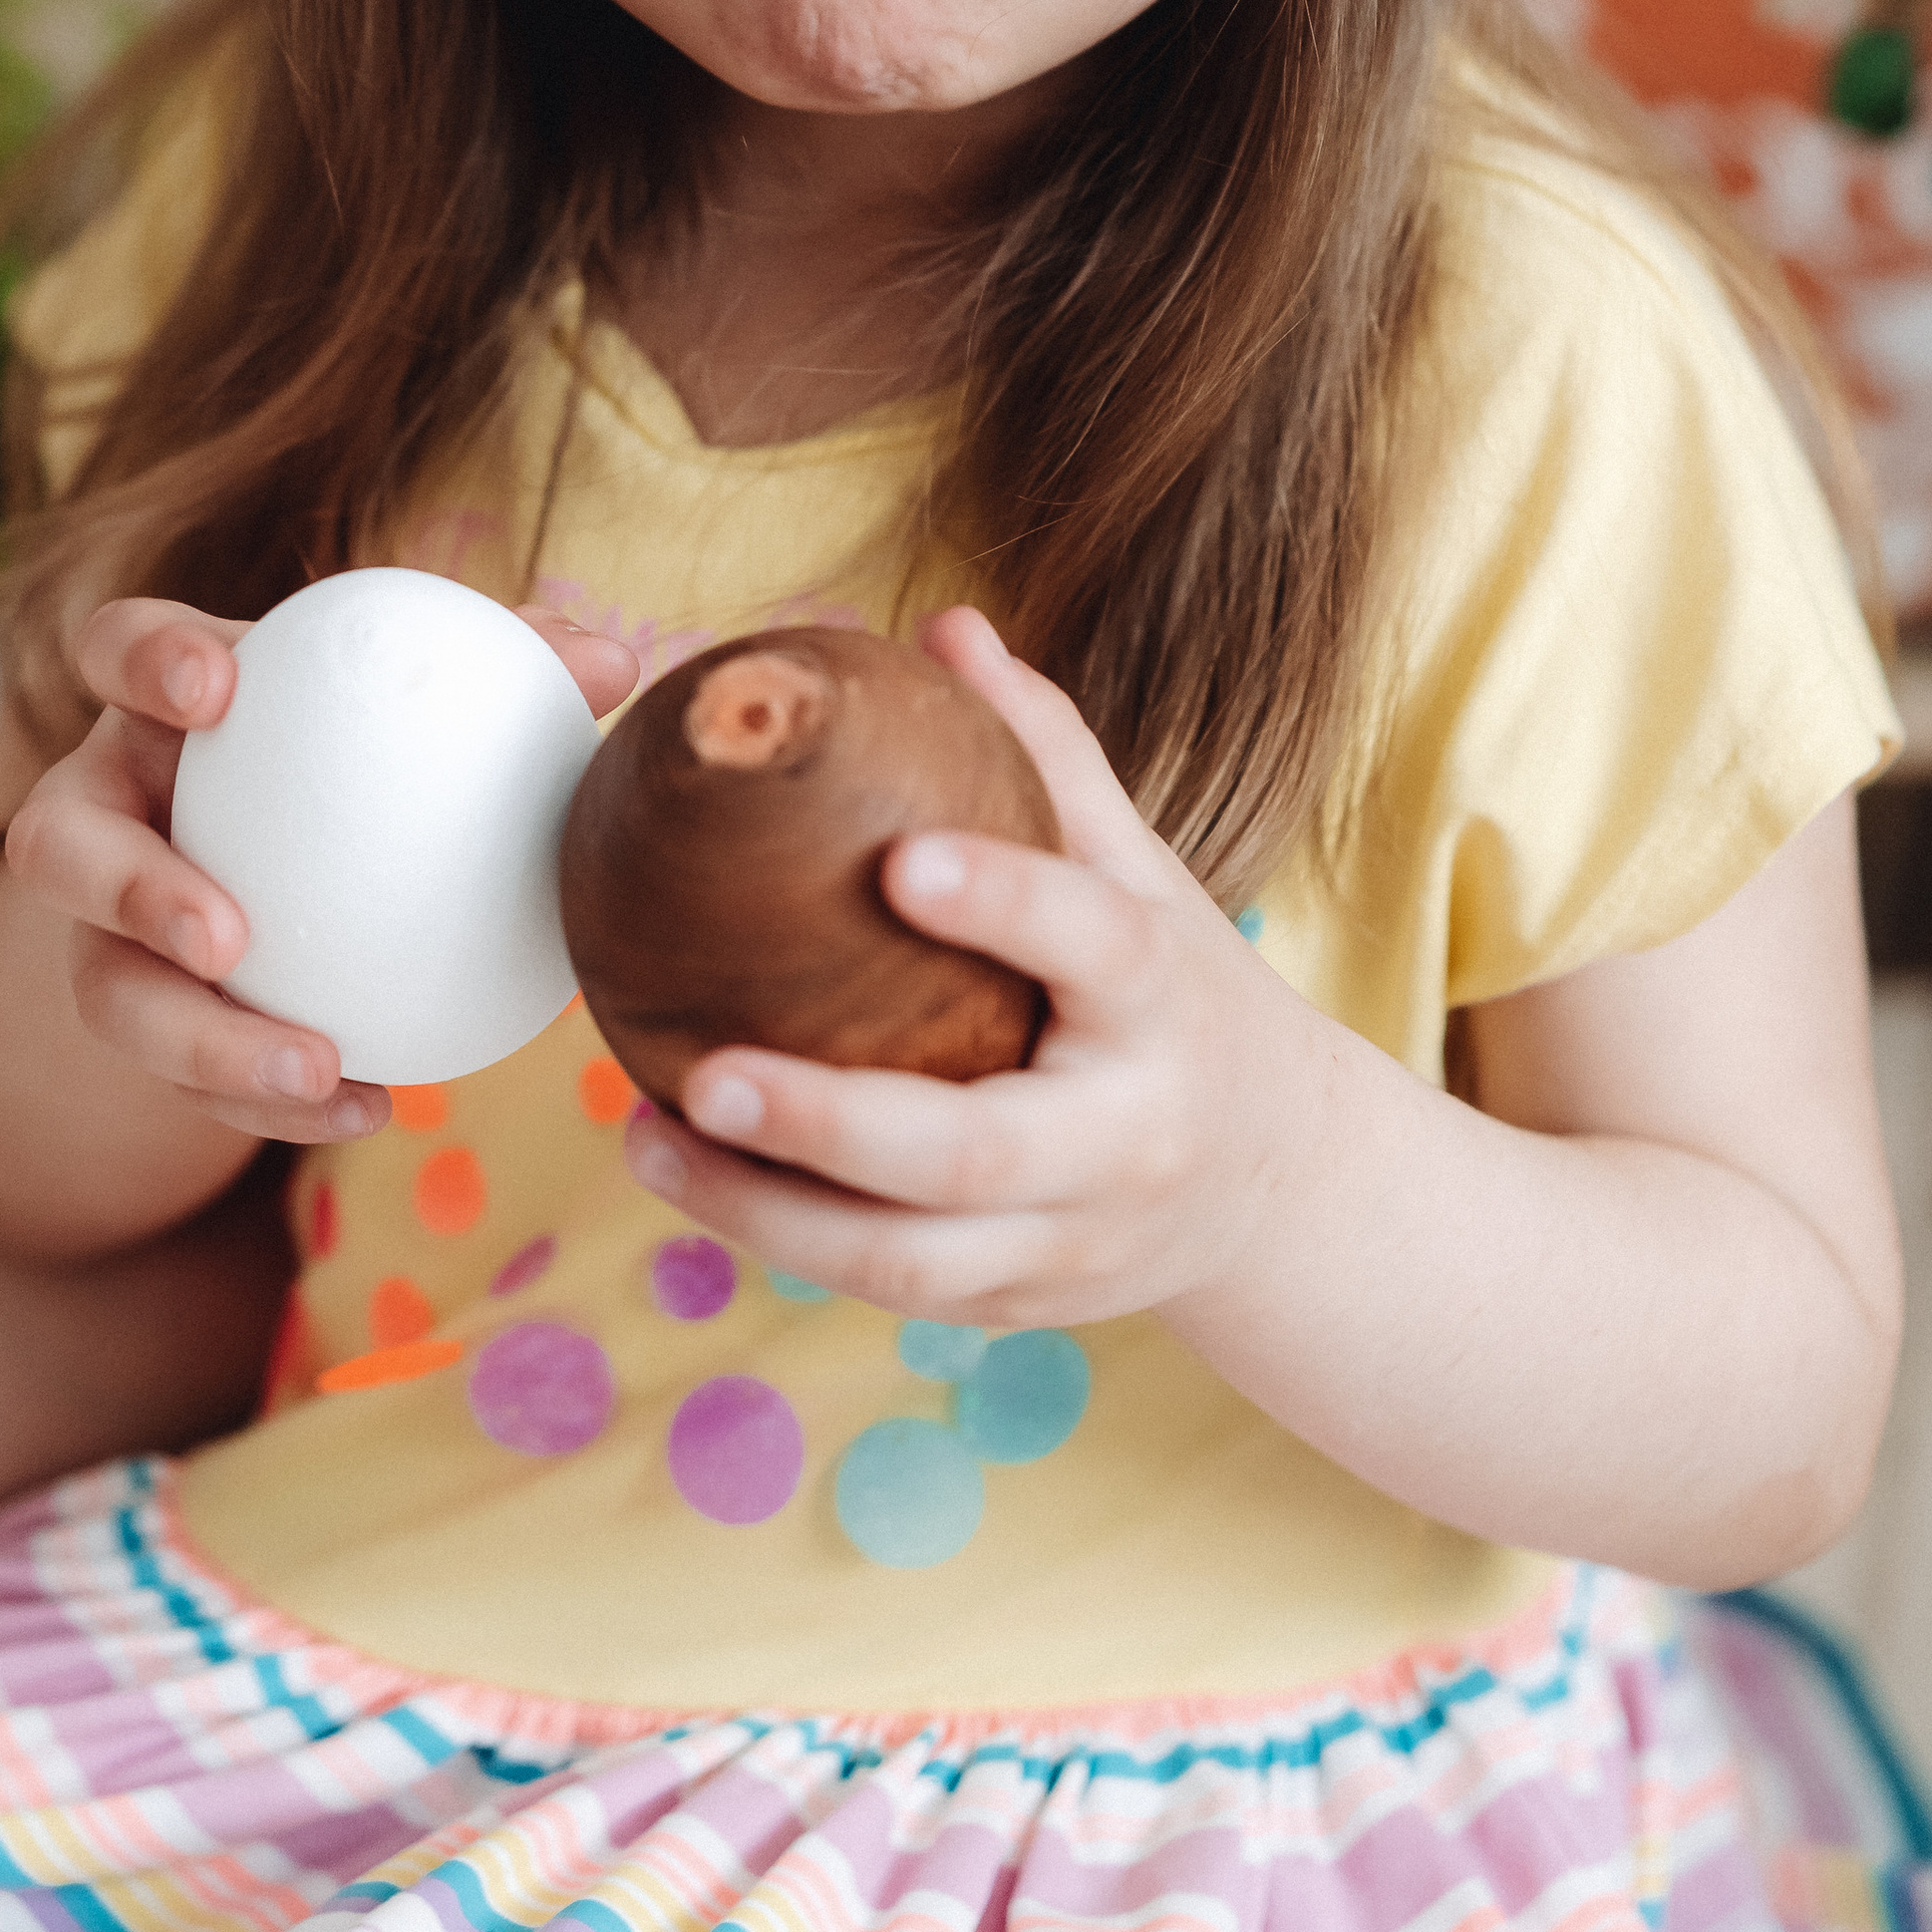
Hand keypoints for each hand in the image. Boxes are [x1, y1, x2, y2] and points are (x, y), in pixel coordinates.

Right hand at [4, 594, 639, 1148]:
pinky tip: (371, 1103)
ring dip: (200, 1039)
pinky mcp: (147, 1020)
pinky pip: (185, 1076)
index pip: (116, 645)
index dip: (145, 658)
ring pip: (106, 989)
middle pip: (58, 841)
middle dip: (126, 887)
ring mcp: (110, 928)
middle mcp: (109, 808)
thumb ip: (513, 672)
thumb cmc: (384, 750)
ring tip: (313, 1063)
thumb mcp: (431, 703)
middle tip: (227, 937)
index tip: (218, 689)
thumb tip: (619, 666)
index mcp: (164, 703)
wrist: (331, 864)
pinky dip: (271, 1098)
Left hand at [621, 606, 1325, 1330]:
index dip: (1006, 902)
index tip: (900, 862)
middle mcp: (1124, 1138)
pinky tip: (688, 1177)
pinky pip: (889, 1287)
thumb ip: (1047, 757)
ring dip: (768, 1211)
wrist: (1282, 1182)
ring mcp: (1072, 1242)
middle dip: (835, 1123)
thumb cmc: (1180, 993)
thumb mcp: (1145, 872)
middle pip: (977, 1157)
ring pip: (911, 1260)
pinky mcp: (1018, 1304)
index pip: (1093, 945)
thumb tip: (943, 626)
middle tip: (706, 1074)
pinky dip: (784, 1239)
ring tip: (649, 1137)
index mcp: (1162, 1002)